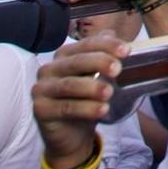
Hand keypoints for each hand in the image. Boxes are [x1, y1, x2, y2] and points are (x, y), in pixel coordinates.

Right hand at [32, 35, 130, 168]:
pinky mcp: (40, 109)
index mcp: (64, 55)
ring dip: (92, 88)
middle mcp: (49, 69)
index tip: (127, 51)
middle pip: (76, 62)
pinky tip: (102, 110)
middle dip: (99, 62)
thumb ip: (102, 54)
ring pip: (69, 85)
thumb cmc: (86, 100)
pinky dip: (86, 108)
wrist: (72, 135)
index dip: (106, 45)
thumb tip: (113, 33)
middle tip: (118, 69)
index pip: (86, 44)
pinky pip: (65, 108)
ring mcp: (42, 89)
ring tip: (109, 93)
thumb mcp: (97, 77)